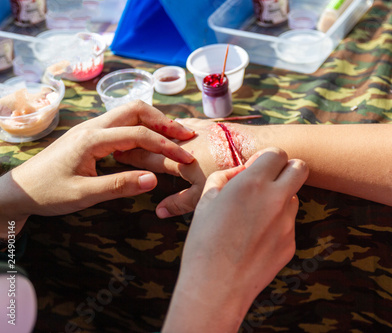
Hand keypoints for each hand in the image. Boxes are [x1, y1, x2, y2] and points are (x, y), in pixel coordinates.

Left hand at [0, 100, 194, 229]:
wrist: (18, 190)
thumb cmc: (47, 193)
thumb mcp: (83, 194)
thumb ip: (119, 186)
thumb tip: (154, 179)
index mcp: (92, 139)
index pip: (140, 134)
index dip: (166, 146)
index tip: (186, 157)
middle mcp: (93, 126)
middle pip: (136, 110)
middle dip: (164, 121)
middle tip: (185, 135)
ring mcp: (91, 128)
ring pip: (129, 113)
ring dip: (154, 122)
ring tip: (174, 137)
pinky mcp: (90, 135)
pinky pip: (121, 123)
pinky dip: (142, 128)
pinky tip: (150, 142)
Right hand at [114, 118, 250, 217]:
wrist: (259, 149)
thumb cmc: (232, 177)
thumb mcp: (205, 196)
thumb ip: (180, 202)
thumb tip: (159, 211)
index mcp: (178, 160)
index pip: (146, 157)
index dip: (129, 156)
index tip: (115, 154)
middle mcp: (183, 141)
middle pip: (152, 140)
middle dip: (136, 141)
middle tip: (121, 142)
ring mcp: (198, 130)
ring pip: (168, 129)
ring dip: (154, 131)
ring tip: (141, 132)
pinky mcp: (212, 124)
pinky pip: (186, 123)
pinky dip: (176, 125)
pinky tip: (176, 125)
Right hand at [162, 148, 308, 332]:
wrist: (216, 286)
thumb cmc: (204, 241)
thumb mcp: (206, 200)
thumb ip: (227, 177)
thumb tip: (243, 171)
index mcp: (253, 183)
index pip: (277, 153)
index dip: (267, 158)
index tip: (255, 169)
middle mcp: (276, 199)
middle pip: (300, 168)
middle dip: (287, 169)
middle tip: (269, 181)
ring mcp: (287, 222)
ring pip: (294, 197)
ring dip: (280, 198)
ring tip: (254, 216)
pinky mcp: (290, 243)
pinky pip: (288, 224)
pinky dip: (276, 225)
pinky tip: (255, 240)